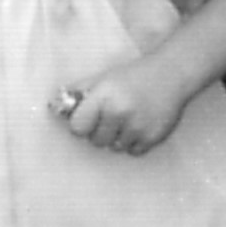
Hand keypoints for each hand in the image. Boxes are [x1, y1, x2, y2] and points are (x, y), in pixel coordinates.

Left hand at [57, 64, 189, 155]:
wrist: (170, 75)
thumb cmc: (133, 76)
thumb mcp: (104, 77)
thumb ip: (80, 91)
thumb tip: (55, 106)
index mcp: (103, 95)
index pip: (78, 127)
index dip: (81, 125)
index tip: (88, 120)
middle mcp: (118, 112)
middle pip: (96, 141)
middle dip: (100, 132)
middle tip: (112, 117)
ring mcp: (136, 126)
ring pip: (115, 148)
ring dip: (118, 137)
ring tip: (129, 118)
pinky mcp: (152, 137)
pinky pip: (133, 152)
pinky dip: (135, 143)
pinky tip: (140, 125)